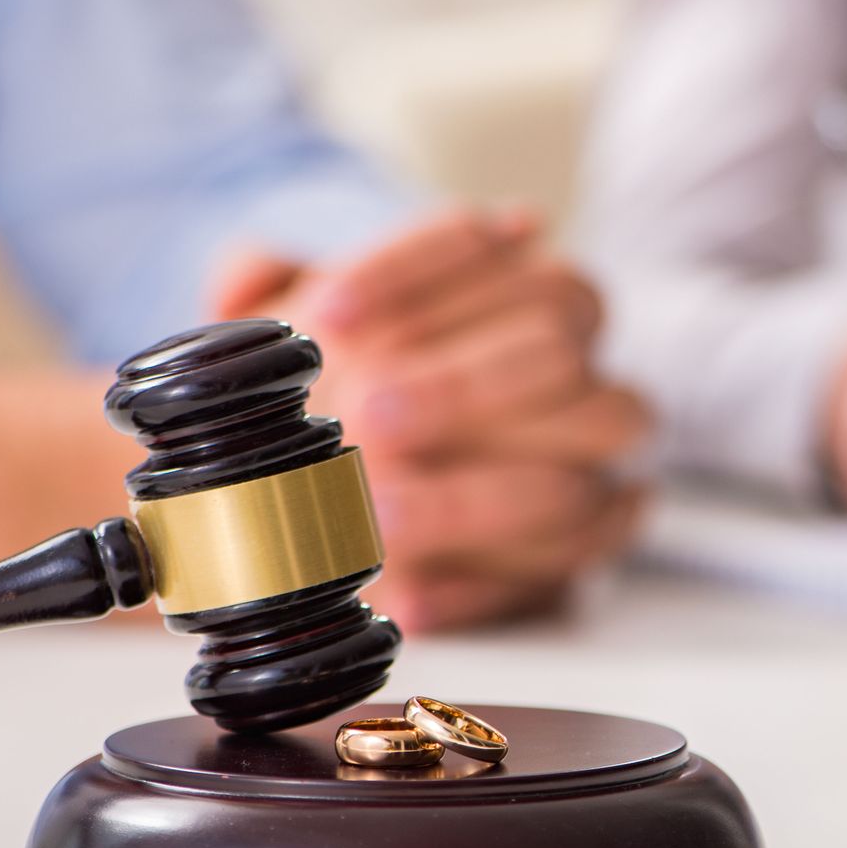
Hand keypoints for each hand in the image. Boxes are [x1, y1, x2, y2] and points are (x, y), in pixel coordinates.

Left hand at [212, 208, 648, 629]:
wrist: (346, 498)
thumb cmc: (344, 391)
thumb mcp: (307, 331)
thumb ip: (276, 288)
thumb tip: (255, 271)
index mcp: (526, 291)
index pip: (488, 249)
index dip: (408, 275)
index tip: (326, 314)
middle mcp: (578, 374)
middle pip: (556, 354)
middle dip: (459, 383)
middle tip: (367, 412)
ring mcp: (591, 471)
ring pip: (570, 480)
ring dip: (469, 501)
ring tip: (378, 515)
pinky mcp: (572, 561)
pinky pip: (555, 580)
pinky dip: (478, 591)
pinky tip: (408, 597)